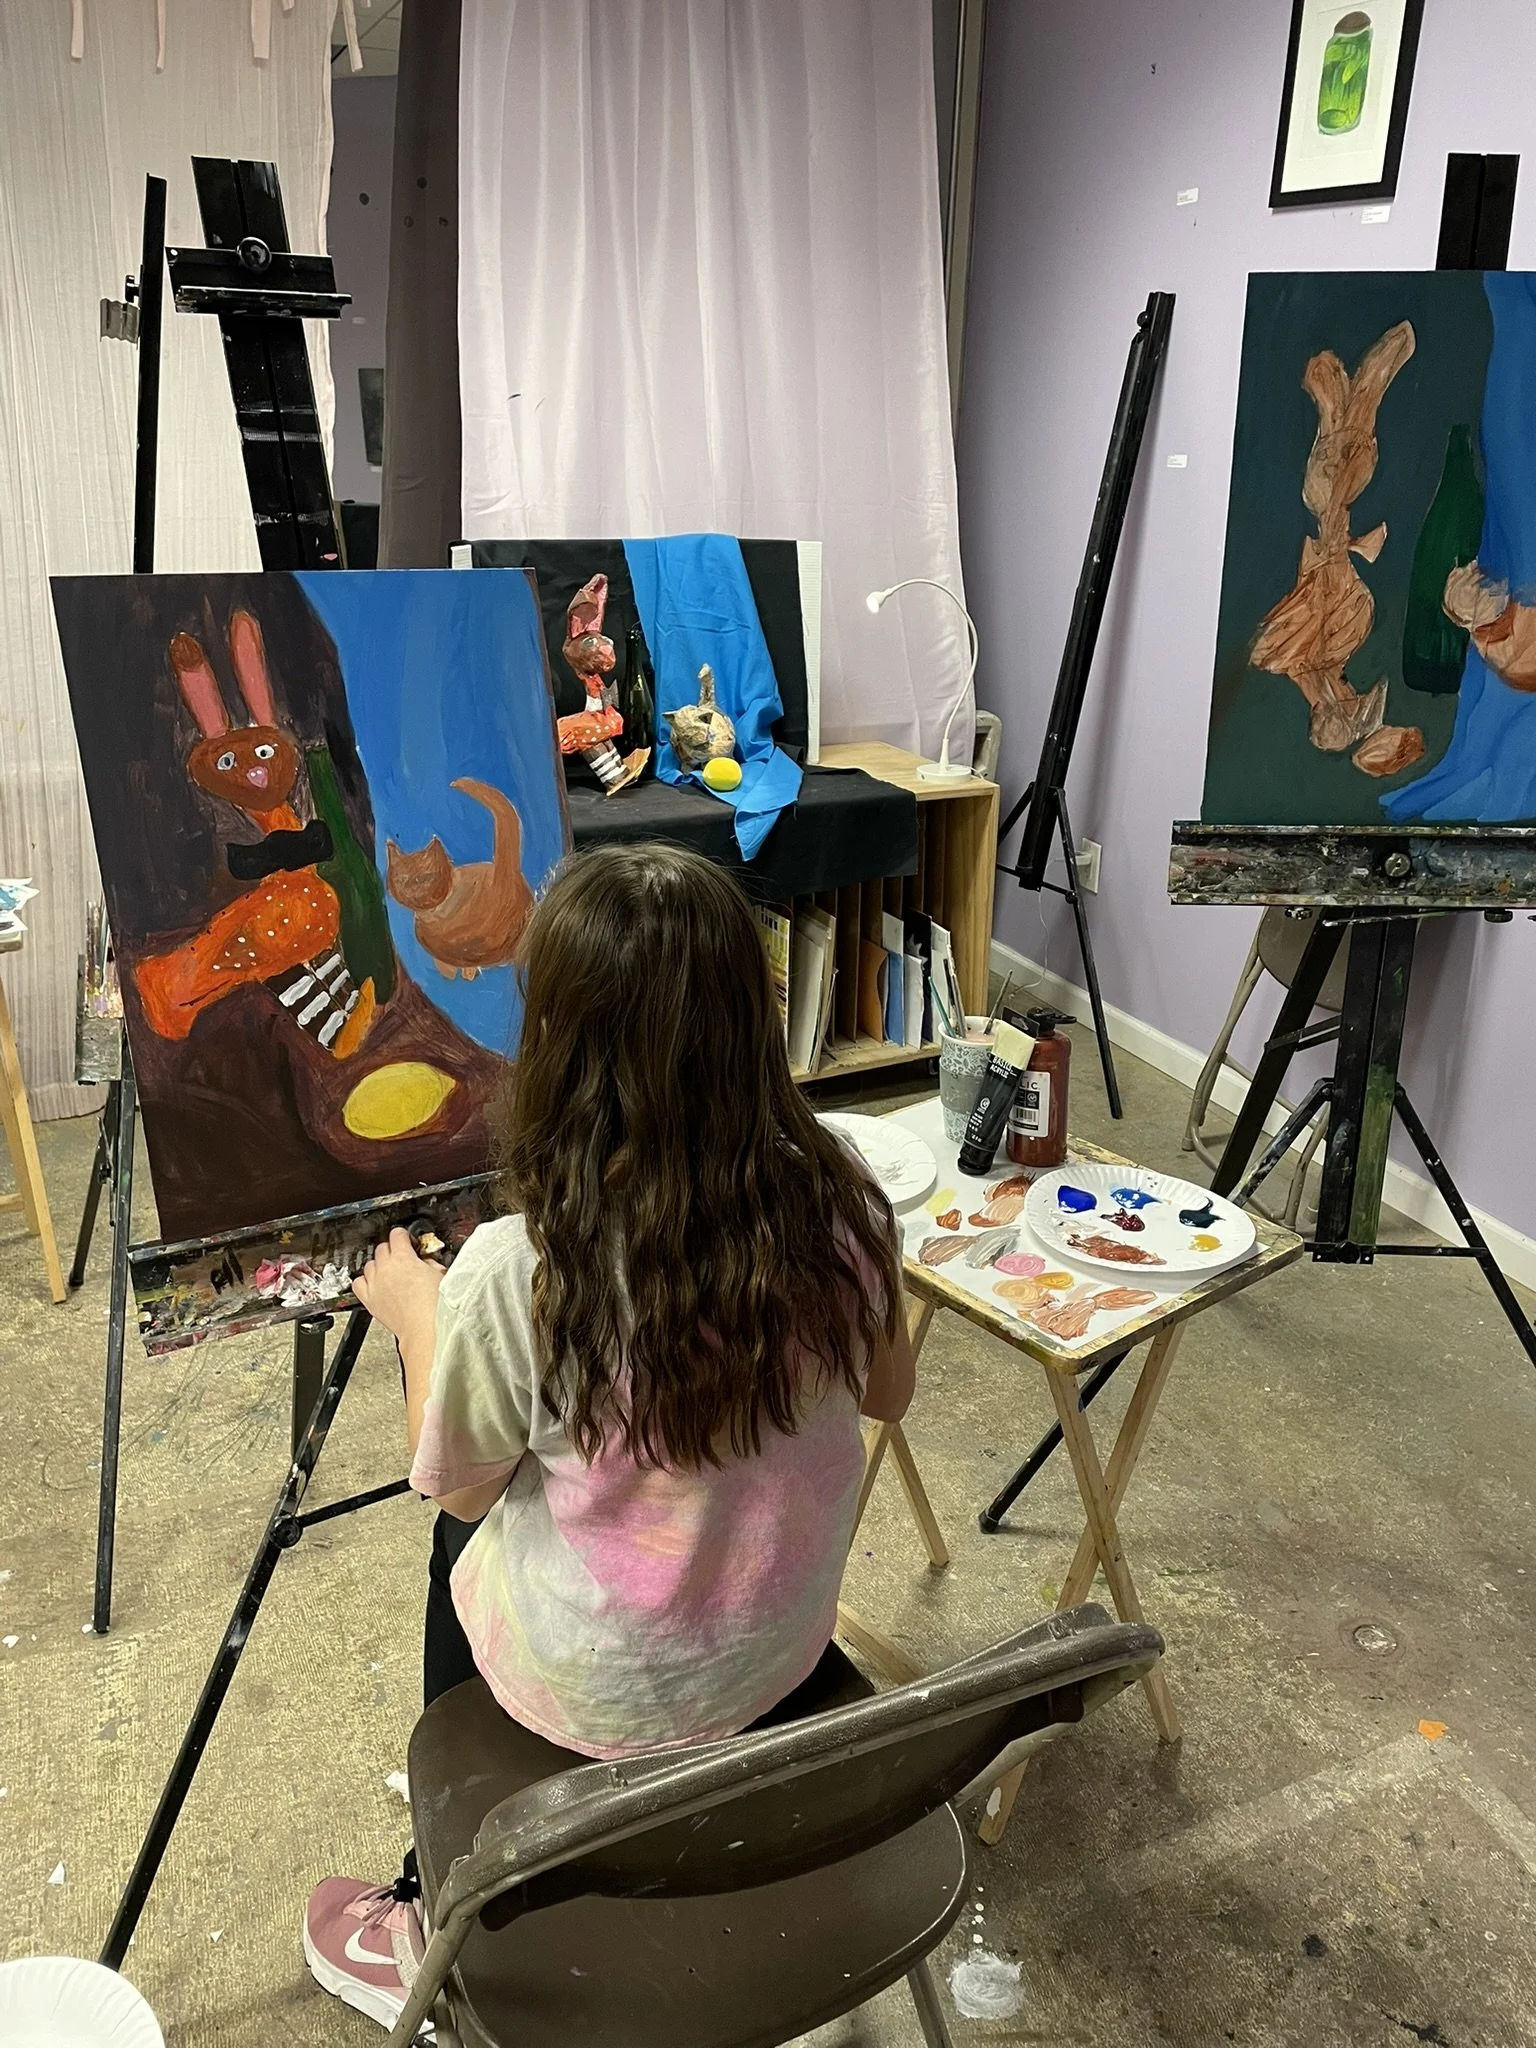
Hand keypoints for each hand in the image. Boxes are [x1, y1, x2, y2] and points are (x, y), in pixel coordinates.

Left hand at [354, 1227, 443, 1351]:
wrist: (424, 1328)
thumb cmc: (434, 1306)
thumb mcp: (440, 1274)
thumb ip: (430, 1263)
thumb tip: (426, 1261)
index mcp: (403, 1257)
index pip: (397, 1234)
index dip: (404, 1236)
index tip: (408, 1241)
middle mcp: (385, 1268)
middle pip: (382, 1248)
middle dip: (392, 1250)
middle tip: (402, 1258)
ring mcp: (375, 1283)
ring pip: (369, 1264)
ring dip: (379, 1265)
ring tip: (389, 1272)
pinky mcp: (369, 1299)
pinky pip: (358, 1283)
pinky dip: (364, 1281)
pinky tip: (374, 1284)